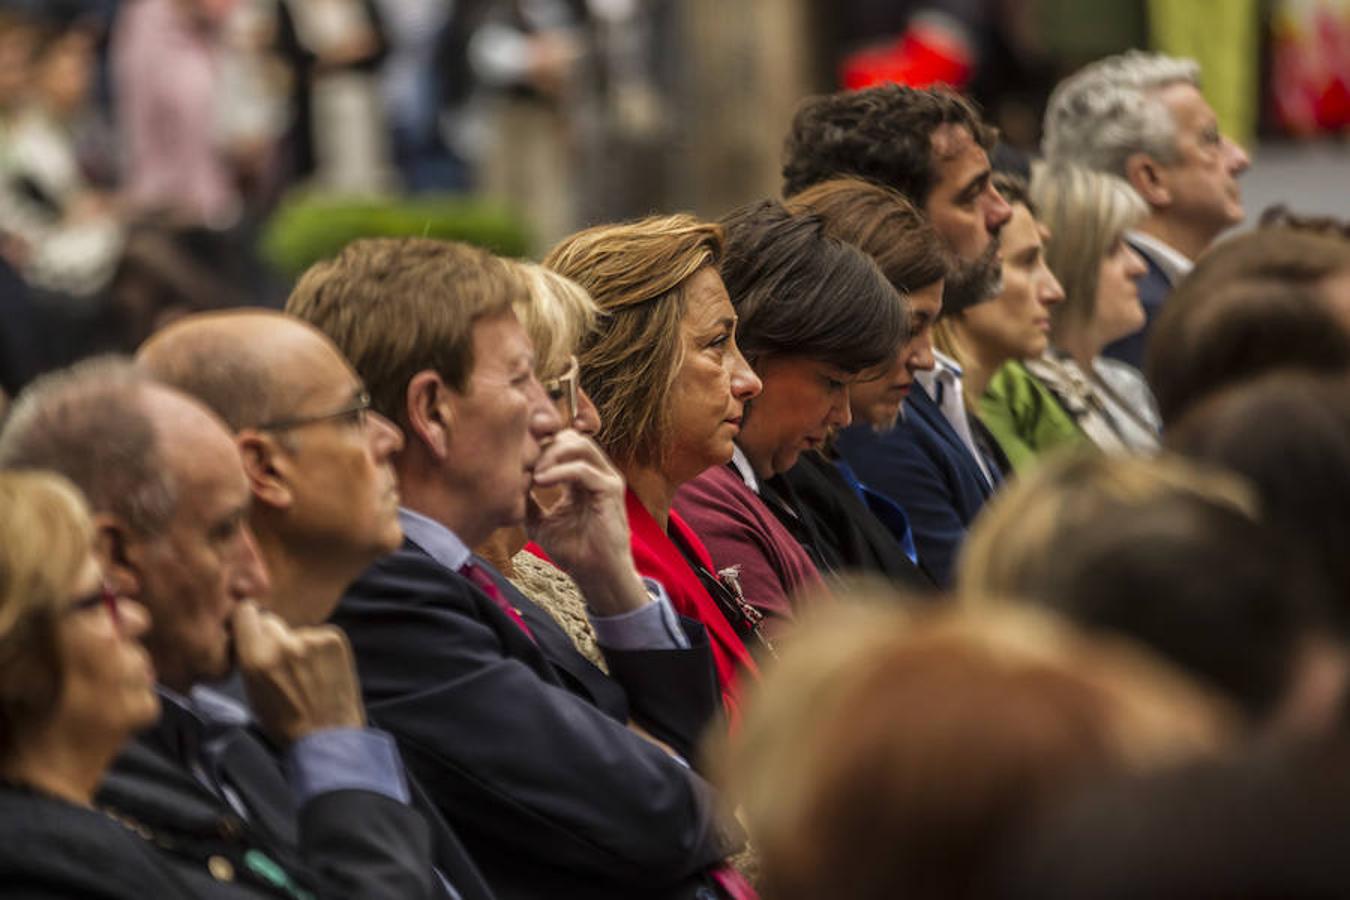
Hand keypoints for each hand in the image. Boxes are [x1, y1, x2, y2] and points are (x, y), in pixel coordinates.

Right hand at [232, 601, 365, 745]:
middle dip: (273, 637)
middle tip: (284, 661)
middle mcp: (282, 644)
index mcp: (255, 658)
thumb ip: (250, 657)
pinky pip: (319, 635)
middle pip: (270, 621)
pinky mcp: (334, 638)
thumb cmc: (285, 721)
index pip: (245, 612)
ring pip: (297, 631)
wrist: (327, 736)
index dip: (248, 621)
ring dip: (300, 645)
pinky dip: (320, 648)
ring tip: (309, 674)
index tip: (252, 628)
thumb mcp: (252, 691)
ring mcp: (311, 639)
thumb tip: (250, 633)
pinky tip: (324, 671)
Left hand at [526, 429, 647, 615]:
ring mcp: (606, 478)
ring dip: (551, 454)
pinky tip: (541, 481)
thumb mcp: (539, 522)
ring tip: (533, 473)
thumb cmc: (573, 551)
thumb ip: (526, 502)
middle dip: (543, 445)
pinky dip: (559, 472)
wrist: (596, 575)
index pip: (561, 443)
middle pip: (569, 437)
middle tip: (523, 462)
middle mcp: (597, 472)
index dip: (538, 445)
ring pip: (579, 444)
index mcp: (582, 476)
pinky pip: (583, 469)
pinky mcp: (611, 490)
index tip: (516, 456)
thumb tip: (505, 485)